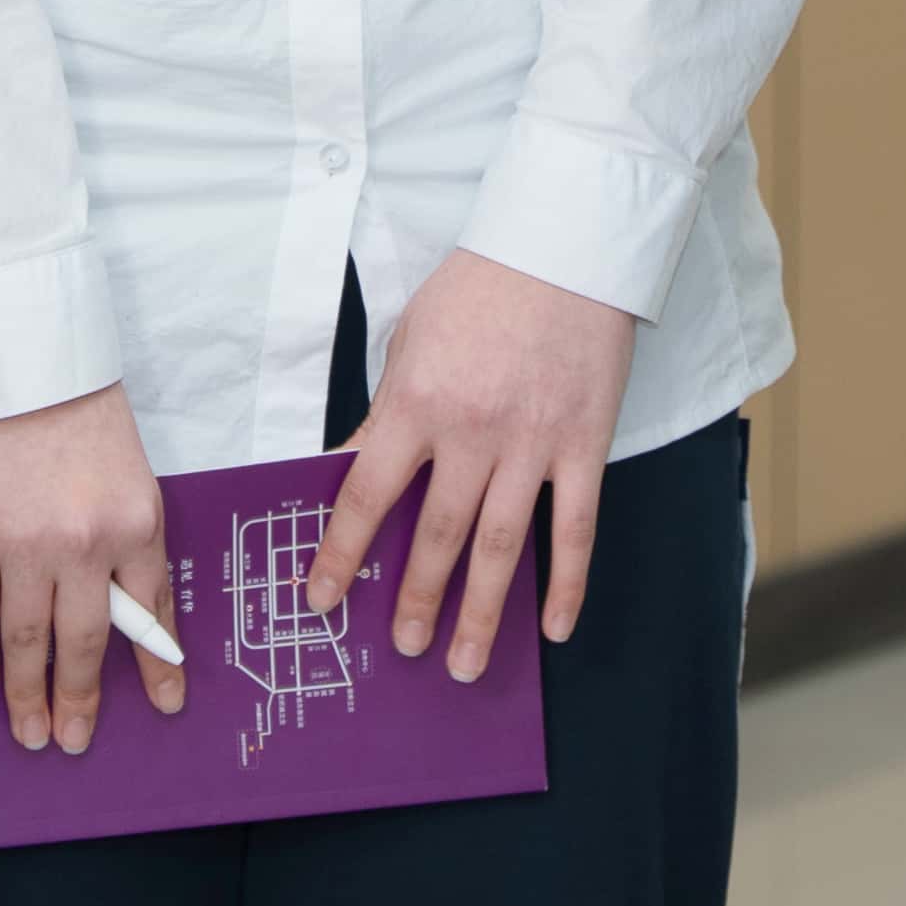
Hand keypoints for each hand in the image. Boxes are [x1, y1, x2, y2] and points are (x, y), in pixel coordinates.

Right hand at [0, 385, 179, 755]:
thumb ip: (130, 545)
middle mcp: (84, 543)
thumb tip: (132, 614)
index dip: (158, 666)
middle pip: (85, 642)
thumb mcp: (130, 477)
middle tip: (75, 739)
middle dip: (81, 699)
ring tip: (31, 732)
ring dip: (28, 694)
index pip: (151, 613)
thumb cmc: (77, 412)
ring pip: (27, 641)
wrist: (15, 360)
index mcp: (137, 522)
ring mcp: (23, 545)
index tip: (165, 704)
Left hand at [311, 252, 637, 680]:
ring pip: (501, 547)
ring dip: (480, 613)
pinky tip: (553, 626)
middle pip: (435, 536)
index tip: (321, 600)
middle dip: (416, 600)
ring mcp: (532, 443)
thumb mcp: (410, 341)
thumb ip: (389, 412)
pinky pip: (576, 528)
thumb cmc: (479, 286)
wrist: (563, 243)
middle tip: (403, 648)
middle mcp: (471, 432)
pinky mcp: (584, 443)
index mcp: (416, 403)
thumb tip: (357, 472)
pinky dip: (566, 583)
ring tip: (462, 662)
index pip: (365, 495)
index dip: (340, 555)